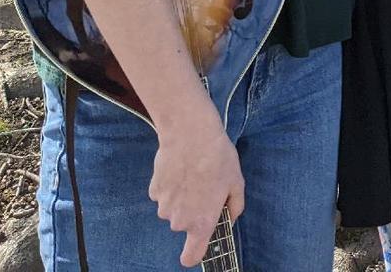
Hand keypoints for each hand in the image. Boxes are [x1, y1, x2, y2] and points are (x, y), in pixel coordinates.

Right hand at [150, 105, 244, 266]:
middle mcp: (180, 220)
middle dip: (195, 212)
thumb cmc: (218, 158)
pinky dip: (172, 187)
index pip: (192, 257)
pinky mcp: (154, 191)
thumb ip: (234, 207)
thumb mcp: (236, 183)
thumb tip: (228, 218)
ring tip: (194, 174)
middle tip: (206, 187)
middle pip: (186, 225)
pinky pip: (165, 195)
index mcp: (202, 223)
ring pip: (175, 209)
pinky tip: (181, 169)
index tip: (198, 248)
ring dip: (183, 198)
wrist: (190, 134)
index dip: (194, 255)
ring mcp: (164, 207)